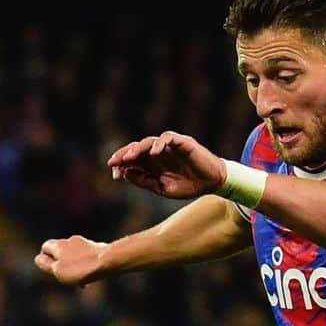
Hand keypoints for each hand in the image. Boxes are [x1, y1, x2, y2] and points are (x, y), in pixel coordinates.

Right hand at [34, 235, 107, 285]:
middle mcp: (70, 240)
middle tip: (69, 278)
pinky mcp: (98, 248)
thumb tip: (39, 259)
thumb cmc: (80, 268)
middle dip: (63, 264)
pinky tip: (93, 275)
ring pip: (75, 255)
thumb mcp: (57, 270)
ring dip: (76, 266)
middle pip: (61, 252)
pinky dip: (87, 265)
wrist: (107, 262)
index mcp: (58, 245)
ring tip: (83, 280)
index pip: (45, 248)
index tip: (53, 271)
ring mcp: (85, 243)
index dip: (46, 260)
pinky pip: (88, 257)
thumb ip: (45, 264)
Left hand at [107, 131, 226, 199]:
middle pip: (137, 148)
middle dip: (124, 155)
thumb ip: (144, 181)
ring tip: (129, 157)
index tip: (113, 173)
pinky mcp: (182, 142)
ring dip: (138, 149)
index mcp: (152, 163)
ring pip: (149, 142)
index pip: (132, 159)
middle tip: (114, 162)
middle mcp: (158, 152)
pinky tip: (154, 152)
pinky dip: (160, 143)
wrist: (212, 183)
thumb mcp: (162, 188)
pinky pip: (168, 138)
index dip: (121, 164)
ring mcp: (169, 146)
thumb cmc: (189, 185)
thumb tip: (124, 173)